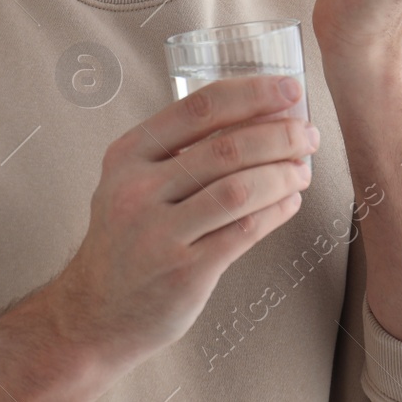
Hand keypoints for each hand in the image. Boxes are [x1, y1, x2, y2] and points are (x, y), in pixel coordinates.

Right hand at [50, 74, 319, 366]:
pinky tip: (289, 201)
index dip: (252, 94)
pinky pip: (244, 231)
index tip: (289, 89)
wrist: (94, 312)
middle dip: (280, 136)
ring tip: (303, 170)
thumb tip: (260, 117)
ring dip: (283, 174)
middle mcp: (139, 189)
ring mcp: (159, 233)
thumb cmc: (127, 239)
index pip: (199, 108)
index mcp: (128, 154)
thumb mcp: (132, 182)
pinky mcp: (183, 271)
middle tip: (308, 134)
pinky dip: (275, 211)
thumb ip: (179, 151)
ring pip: (239, 189)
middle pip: (227, 148)